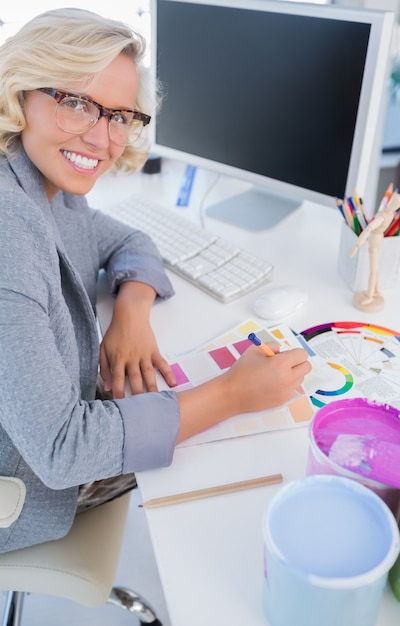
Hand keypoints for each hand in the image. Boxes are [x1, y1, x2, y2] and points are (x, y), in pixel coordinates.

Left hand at [99, 282, 175, 397]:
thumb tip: (106, 386)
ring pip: (148, 374)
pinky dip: (168, 373)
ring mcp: (144, 354)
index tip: (119, 406)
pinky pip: (162, 363)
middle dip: (137, 395)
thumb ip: (104, 368)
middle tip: (140, 409)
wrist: (130, 314)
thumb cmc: (116, 332)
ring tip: (155, 401)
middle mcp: (131, 358)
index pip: (117, 379)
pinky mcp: (153, 350)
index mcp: (118, 358)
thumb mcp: (103, 348)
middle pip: (134, 379)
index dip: (118, 392)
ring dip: (152, 388)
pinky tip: (173, 383)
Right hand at [176, 344, 310, 441]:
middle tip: (285, 363)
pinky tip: (271, 384)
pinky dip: (286, 385)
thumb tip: (282, 350)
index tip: (287, 354)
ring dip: (293, 374)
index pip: (302, 354)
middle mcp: (287, 378)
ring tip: (275, 374)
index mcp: (281, 363)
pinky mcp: (282, 400)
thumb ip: (272, 346)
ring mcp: (286, 391)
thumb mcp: (255, 349)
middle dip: (298, 363)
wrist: (232, 393)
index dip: (295, 352)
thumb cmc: (241, 371)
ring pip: (300, 379)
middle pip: (307, 367)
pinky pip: (291, 389)